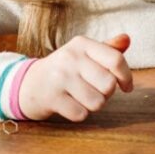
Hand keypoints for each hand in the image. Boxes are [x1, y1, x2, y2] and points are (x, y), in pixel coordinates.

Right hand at [18, 34, 133, 120]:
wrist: (28, 84)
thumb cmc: (65, 69)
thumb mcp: (85, 54)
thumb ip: (108, 49)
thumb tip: (127, 39)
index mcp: (82, 44)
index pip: (116, 60)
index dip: (127, 76)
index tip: (127, 86)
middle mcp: (70, 57)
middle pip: (109, 85)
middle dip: (106, 93)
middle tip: (94, 90)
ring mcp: (59, 77)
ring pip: (97, 102)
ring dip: (93, 105)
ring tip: (81, 97)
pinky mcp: (50, 97)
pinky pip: (81, 114)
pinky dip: (79, 114)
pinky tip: (69, 105)